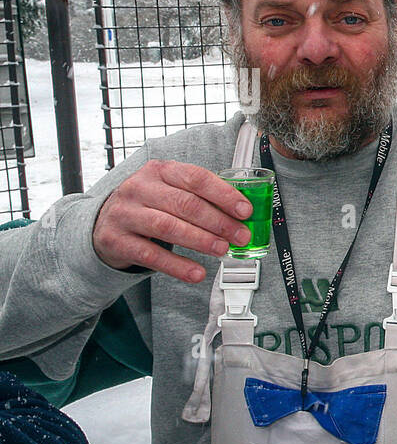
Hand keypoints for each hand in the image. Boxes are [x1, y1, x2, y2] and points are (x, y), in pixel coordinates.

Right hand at [92, 160, 253, 283]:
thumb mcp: (170, 191)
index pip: (196, 178)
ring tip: (222, 250)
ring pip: (168, 227)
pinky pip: (150, 255)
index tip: (245, 211)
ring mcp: (125, 214)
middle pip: (185, 204)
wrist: (104, 223)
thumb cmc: (148, 205)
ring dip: (200, 240)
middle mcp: (139, 188)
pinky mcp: (116, 240)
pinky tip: (196, 273)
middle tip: (240, 236)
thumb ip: (201, 198)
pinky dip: (177, 266)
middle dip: (218, 222)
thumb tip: (241, 215)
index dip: (223, 195)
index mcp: (159, 171)